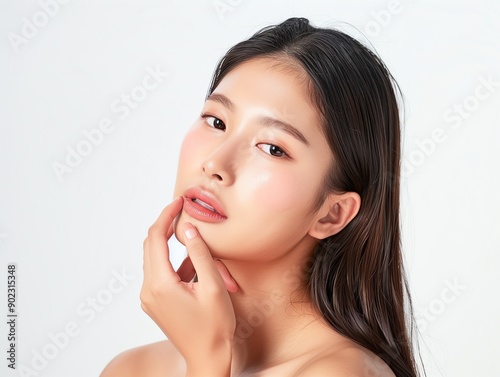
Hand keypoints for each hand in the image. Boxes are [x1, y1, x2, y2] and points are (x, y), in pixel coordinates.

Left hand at [140, 197, 237, 374]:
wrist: (207, 358)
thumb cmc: (214, 327)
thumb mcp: (213, 287)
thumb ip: (200, 254)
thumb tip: (187, 229)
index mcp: (160, 284)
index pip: (156, 238)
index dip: (166, 216)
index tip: (179, 202)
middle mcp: (148, 290)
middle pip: (151, 246)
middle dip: (166, 226)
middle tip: (183, 212)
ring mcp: (149, 298)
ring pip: (156, 259)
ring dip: (173, 248)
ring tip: (197, 246)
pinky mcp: (155, 303)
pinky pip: (161, 274)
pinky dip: (175, 264)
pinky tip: (196, 268)